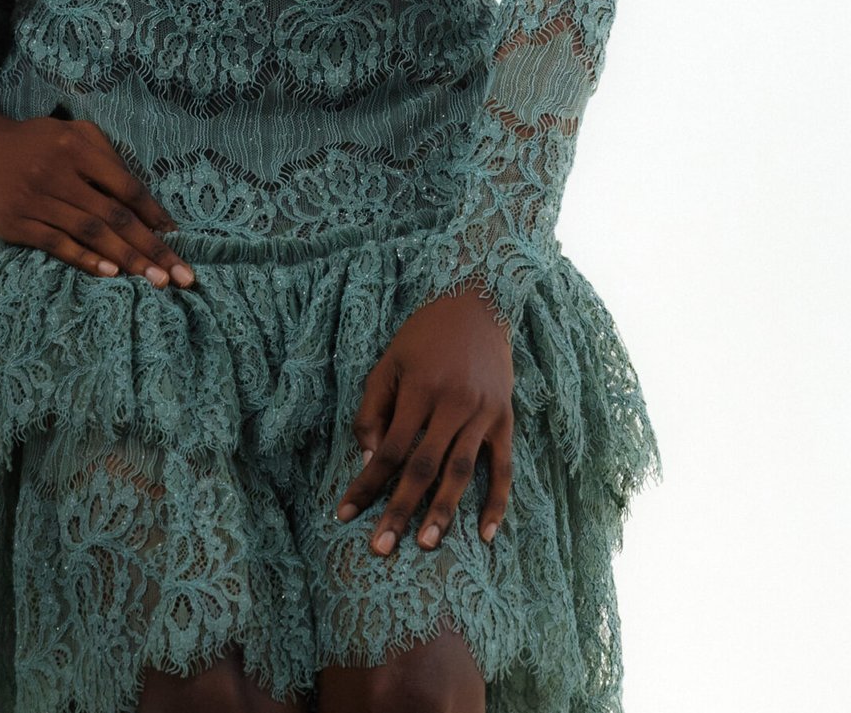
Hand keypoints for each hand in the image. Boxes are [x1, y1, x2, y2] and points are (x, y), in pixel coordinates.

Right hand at [0, 102, 197, 289]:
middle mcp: (59, 174)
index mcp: (76, 147)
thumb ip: (104, 155)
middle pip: (114, 217)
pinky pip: (57, 245)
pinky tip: (111, 273)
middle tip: (182, 276)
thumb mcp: (69, 131)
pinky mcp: (16, 224)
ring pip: (90, 234)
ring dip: (127, 260)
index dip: (152, 211)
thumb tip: (140, 198)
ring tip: (156, 281)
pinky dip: (86, 260)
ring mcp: (36, 201)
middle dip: (151, 248)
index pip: (124, 185)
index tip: (175, 235)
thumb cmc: (30, 140)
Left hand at [334, 281, 513, 554]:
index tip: (345, 513)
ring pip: (461, 472)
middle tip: (380, 549)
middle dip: (400, 510)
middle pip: (423, 467)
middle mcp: (453, 403)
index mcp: (420, 388)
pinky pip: (503, 467)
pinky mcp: (505, 418)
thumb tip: (370, 458)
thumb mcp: (389, 361)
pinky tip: (484, 534)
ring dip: (443, 511)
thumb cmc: (424, 334)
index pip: (389, 448)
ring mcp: (483, 413)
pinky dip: (496, 502)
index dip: (367, 483)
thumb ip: (374, 407)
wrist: (478, 302)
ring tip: (426, 546)